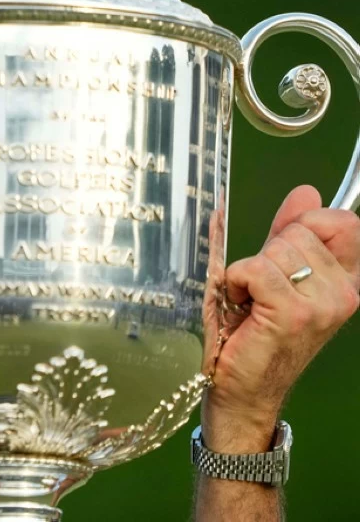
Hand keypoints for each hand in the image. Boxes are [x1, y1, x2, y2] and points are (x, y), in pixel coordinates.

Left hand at [204, 185, 359, 451]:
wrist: (242, 391)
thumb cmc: (252, 334)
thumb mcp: (274, 275)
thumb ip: (289, 233)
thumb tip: (307, 192)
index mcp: (346, 282)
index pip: (343, 223)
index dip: (307, 222)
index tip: (284, 247)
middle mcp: (342, 293)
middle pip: (300, 231)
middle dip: (268, 252)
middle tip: (260, 290)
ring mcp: (321, 305)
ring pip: (276, 249)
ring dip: (249, 270)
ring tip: (250, 302)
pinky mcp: (291, 314)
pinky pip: (254, 269)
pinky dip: (236, 281)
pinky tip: (240, 306)